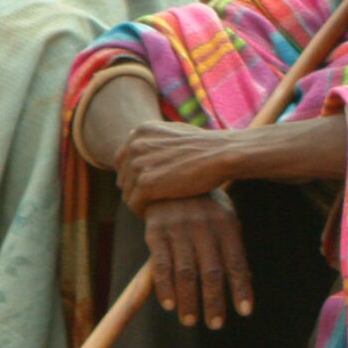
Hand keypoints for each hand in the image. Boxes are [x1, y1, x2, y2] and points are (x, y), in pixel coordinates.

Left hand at [115, 121, 240, 211]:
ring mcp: (139, 164)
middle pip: (123, 177)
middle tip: (155, 201)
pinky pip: (134, 204)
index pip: (123, 159)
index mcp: (141, 131)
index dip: (135, 175)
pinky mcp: (146, 183)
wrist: (224, 154)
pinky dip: (143, 212)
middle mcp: (135, 145)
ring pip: (127, 192)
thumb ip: (156, 138)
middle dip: (136, 190)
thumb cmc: (208, 146)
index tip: (152, 187)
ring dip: (140, 203)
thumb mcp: (177, 132)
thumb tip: (137, 140)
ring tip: (157, 209)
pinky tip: (158, 215)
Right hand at [141, 193, 253, 328]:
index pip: (236, 263)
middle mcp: (204, 227)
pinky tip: (169, 304)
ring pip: (185, 273)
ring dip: (189, 300)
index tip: (245, 312)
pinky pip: (161, 265)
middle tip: (216, 324)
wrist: (169, 177)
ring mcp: (178, 229)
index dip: (241, 289)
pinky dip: (165, 288)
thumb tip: (243, 281)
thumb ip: (231, 247)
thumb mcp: (224, 218)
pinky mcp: (155, 232)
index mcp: (226, 225)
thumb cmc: (205, 206)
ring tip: (191, 320)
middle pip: (211, 273)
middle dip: (214, 302)